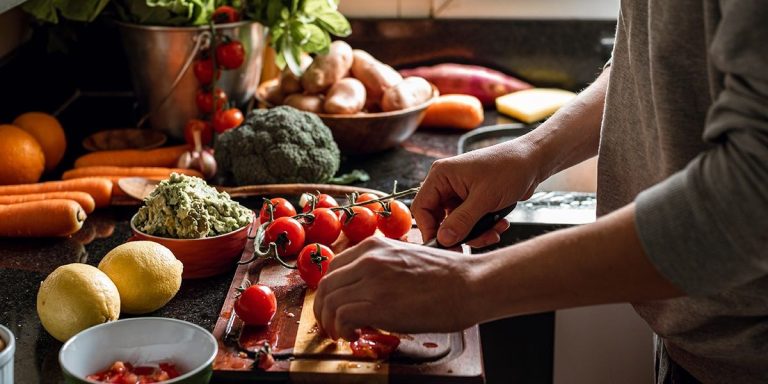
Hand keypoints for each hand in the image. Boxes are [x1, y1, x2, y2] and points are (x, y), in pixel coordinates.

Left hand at [313, 236, 478, 340]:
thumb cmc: (448, 275)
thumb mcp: (406, 258)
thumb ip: (383, 266)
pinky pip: (341, 317)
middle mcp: (368, 259)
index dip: (331, 291)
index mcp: (374, 245)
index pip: (334, 268)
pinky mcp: (377, 304)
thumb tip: (369, 288)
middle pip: (326, 285)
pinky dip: (341, 330)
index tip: (335, 305)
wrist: (470, 284)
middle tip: (332, 325)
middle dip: (324, 309)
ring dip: (330, 322)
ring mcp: (372, 280)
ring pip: (329, 301)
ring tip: (342, 334)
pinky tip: (354, 335)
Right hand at [412, 141, 540, 246]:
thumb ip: (461, 221)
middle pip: (439, 219)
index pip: (422, 208)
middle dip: (459, 234)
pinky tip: (500, 224)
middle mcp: (447, 183)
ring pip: (457, 224)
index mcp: (442, 175)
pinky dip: (484, 228)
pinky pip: (470, 221)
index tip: (444, 246)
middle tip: (473, 244)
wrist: (534, 161)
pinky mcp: (473, 200)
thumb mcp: (485, 198)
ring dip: (476, 233)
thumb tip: (443, 239)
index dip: (430, 229)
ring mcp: (460, 192)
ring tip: (494, 232)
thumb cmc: (510, 168)